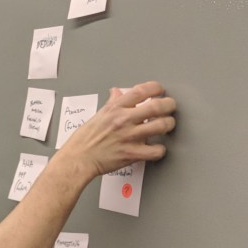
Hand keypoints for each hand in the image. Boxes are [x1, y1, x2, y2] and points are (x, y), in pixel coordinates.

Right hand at [59, 81, 176, 179]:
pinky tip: (157, 148)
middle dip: (169, 105)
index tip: (159, 91)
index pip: (141, 91)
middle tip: (169, 107)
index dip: (155, 88)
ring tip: (166, 125)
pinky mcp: (132, 154)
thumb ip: (112, 103)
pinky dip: (160, 149)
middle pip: (157, 106)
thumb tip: (117, 93)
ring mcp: (129, 137)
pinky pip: (156, 150)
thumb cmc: (83, 140)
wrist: (78, 160)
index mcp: (115, 109)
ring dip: (169, 124)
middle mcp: (123, 120)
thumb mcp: (97, 116)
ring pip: (161, 126)